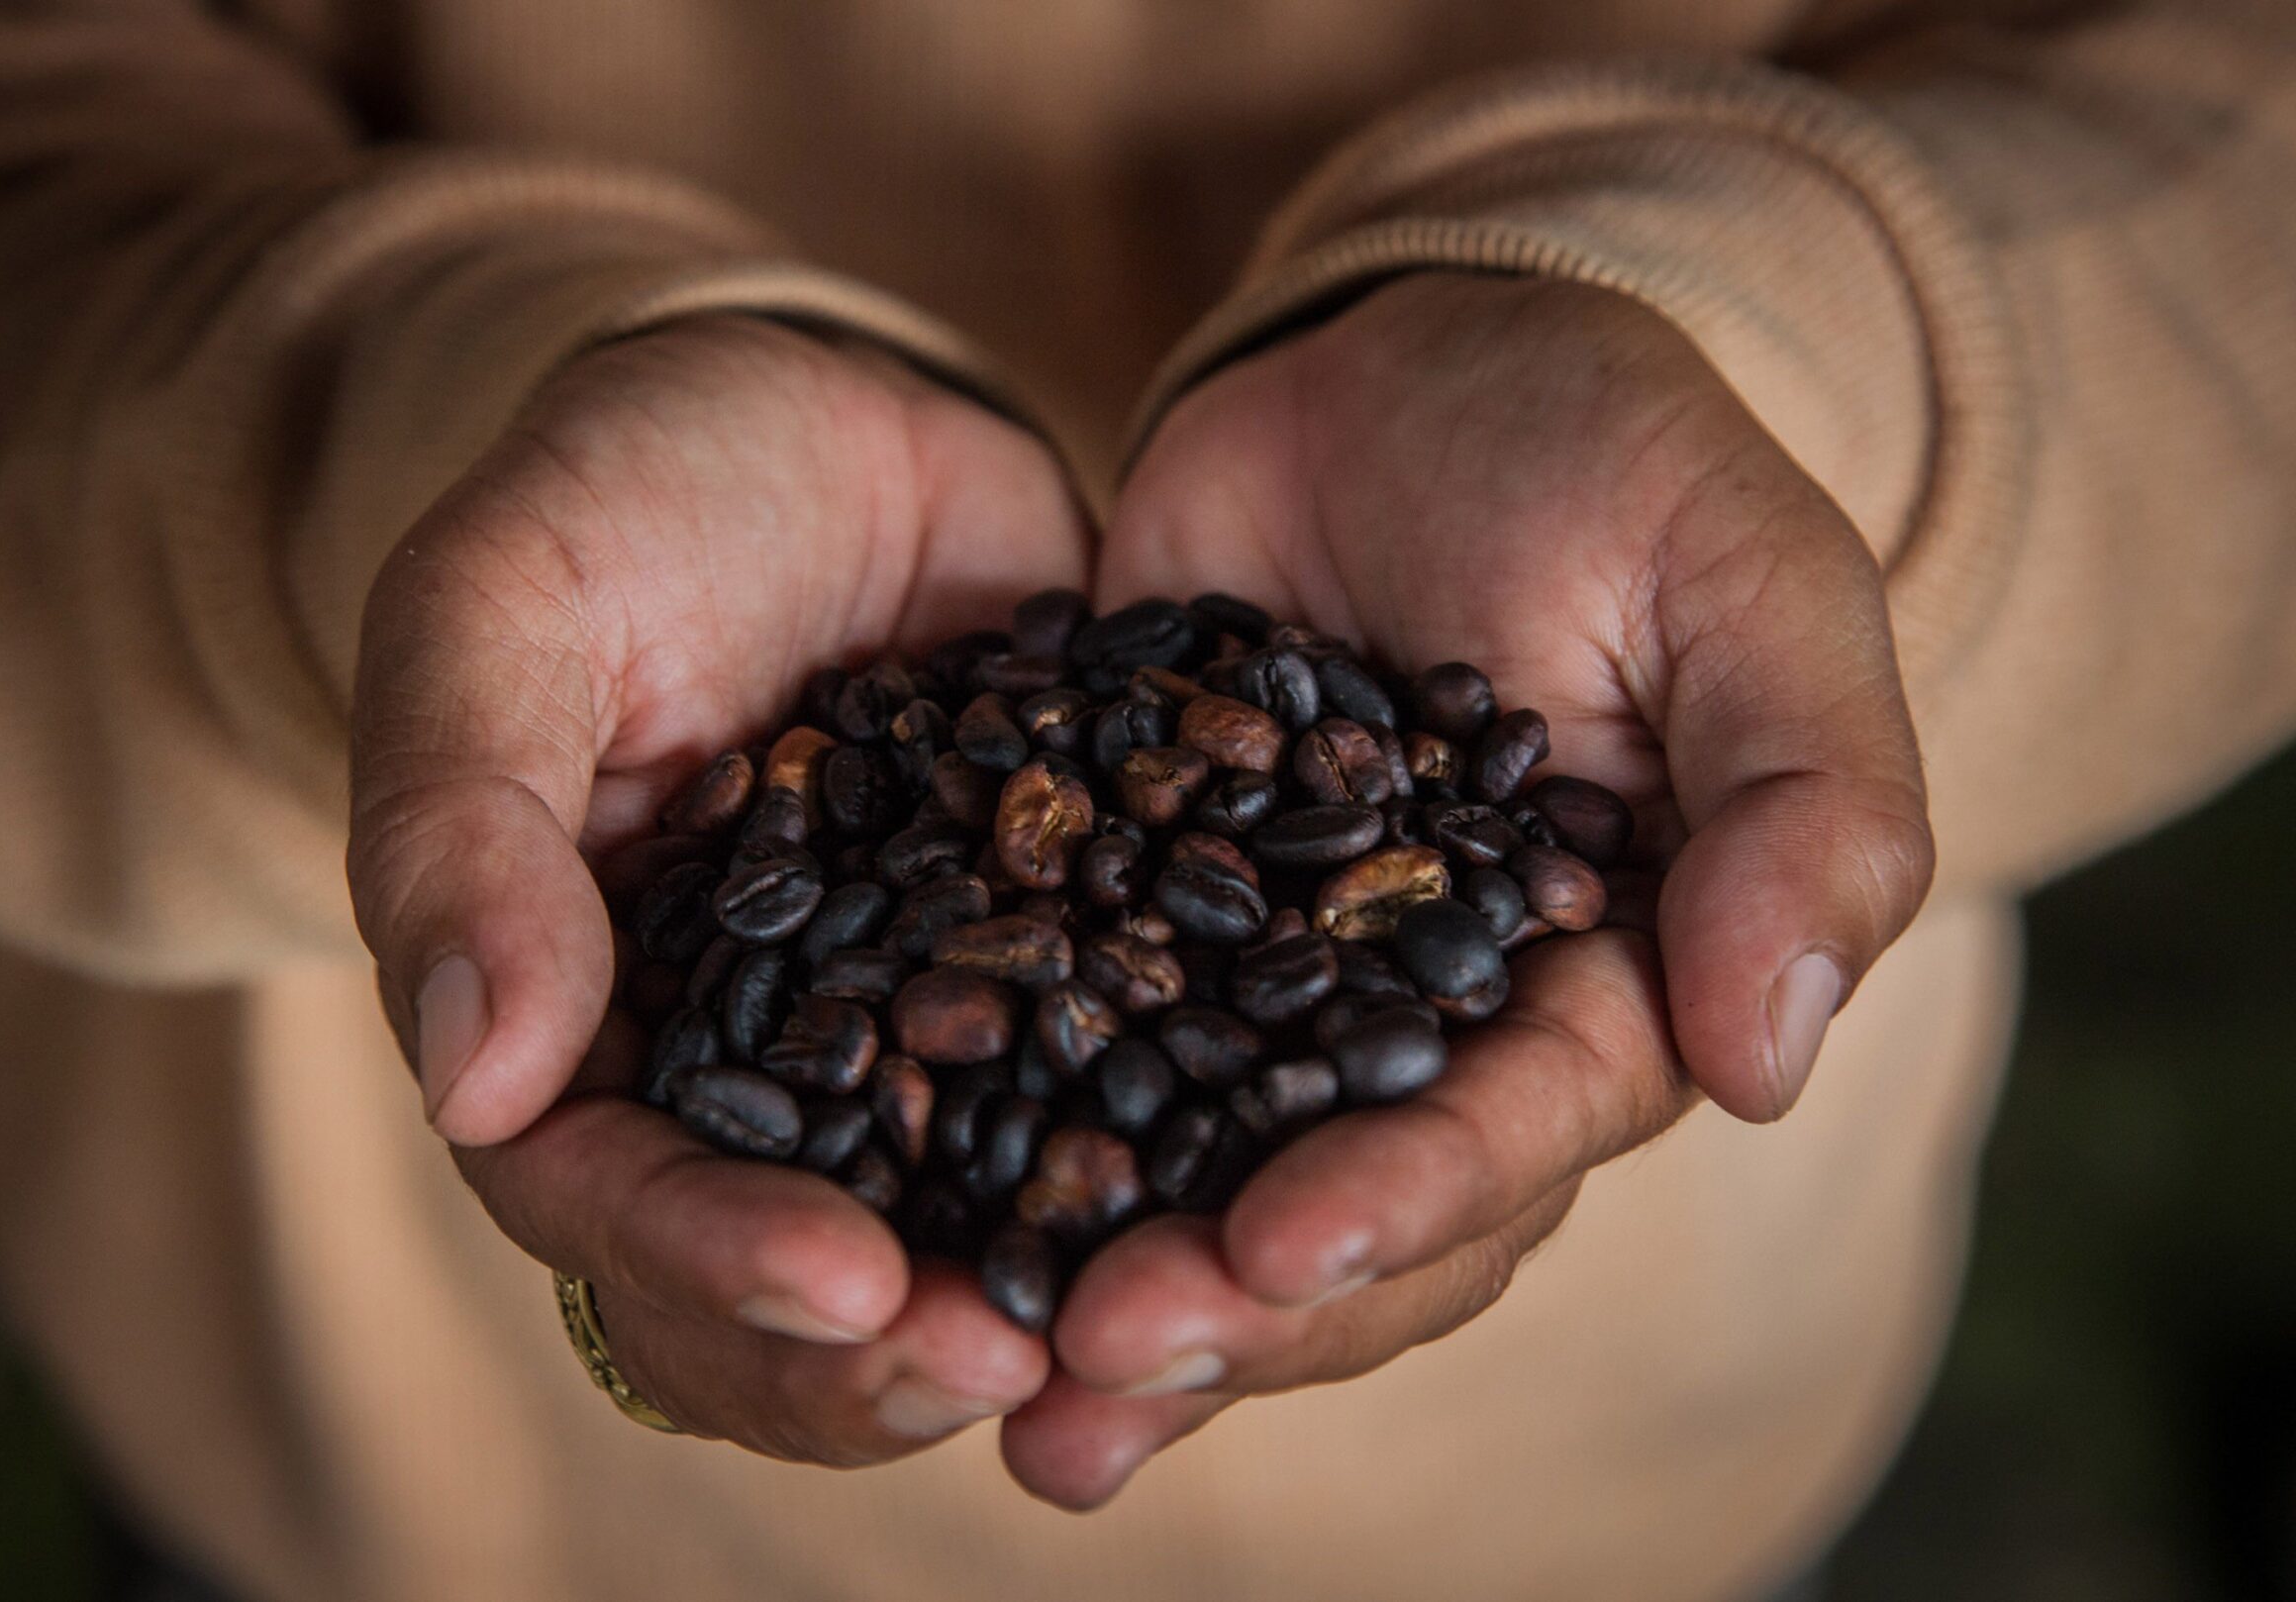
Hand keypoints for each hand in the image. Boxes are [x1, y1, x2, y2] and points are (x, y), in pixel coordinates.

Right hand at [346, 317, 1084, 1461]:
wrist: (821, 406)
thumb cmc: (619, 497)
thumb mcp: (502, 616)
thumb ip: (464, 834)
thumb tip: (478, 1089)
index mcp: (576, 1022)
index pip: (606, 1196)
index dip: (711, 1262)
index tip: (848, 1290)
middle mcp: (747, 1069)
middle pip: (782, 1281)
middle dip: (885, 1351)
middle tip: (1016, 1365)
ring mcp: (908, 1035)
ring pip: (950, 1232)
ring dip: (1035, 1297)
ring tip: (1149, 1320)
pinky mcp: (1051, 970)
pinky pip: (1106, 1092)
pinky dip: (1175, 1151)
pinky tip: (1277, 1171)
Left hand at [1001, 274, 1934, 1506]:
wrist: (1412, 359)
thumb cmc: (1616, 456)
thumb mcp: (1750, 586)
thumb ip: (1805, 807)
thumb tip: (1769, 1060)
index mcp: (1597, 985)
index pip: (1515, 1128)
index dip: (1403, 1200)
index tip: (1280, 1247)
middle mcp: (1425, 1025)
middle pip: (1342, 1206)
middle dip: (1229, 1295)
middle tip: (1090, 1357)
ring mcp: (1265, 982)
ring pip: (1195, 1170)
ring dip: (1105, 1280)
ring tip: (990, 1381)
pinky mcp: (1128, 913)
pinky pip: (1061, 1041)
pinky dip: (991, 1134)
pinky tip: (898, 1230)